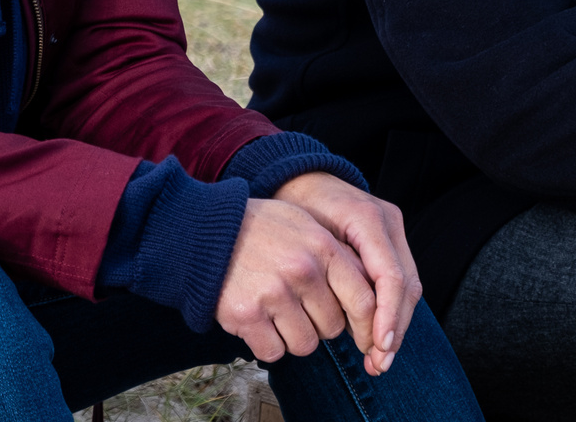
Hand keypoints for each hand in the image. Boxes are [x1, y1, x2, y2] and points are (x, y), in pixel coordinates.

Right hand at [215, 198, 373, 366]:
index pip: (363, 301)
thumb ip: (337, 254)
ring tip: (276, 312)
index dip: (369, 329)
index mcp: (323, 247)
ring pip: (306, 344)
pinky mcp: (247, 315)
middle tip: (299, 309)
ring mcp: (274, 293)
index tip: (368, 343)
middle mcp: (302, 270)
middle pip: (333, 328)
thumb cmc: (258, 229)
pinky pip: (274, 352)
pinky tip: (258, 321)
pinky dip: (268, 344)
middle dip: (320, 326)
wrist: (203, 232)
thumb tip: (372, 291)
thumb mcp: (304, 224)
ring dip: (294, 337)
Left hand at [274, 172, 421, 374]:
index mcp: (368, 218)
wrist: (302, 177)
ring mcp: (394, 231)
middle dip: (394, 329)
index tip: (378, 347)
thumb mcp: (303, 235)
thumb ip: (326, 271)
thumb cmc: (296, 206)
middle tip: (378, 364)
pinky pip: (400, 281)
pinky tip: (377, 338)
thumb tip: (342, 321)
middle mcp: (388, 222)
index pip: (390, 276)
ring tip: (378, 360)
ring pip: (409, 287)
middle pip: (406, 285)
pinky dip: (391, 312)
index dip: (386, 316)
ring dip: (396, 326)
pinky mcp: (391, 241)